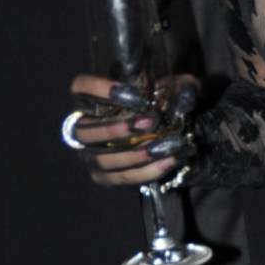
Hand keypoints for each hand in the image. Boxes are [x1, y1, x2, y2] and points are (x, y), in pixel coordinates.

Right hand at [64, 72, 197, 186]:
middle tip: (149, 123)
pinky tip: (168, 160)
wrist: (166, 137)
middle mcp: (82, 129)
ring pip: (102, 158)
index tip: (130, 92)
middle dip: (114, 128)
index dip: (98, 88)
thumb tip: (184, 94)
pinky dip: (146, 171)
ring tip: (163, 146)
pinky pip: (122, 177)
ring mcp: (90, 156)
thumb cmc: (161, 107)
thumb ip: (178, 87)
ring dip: (134, 153)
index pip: (80, 87)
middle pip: (82, 130)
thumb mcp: (172, 91)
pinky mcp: (105, 178)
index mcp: (91, 99)